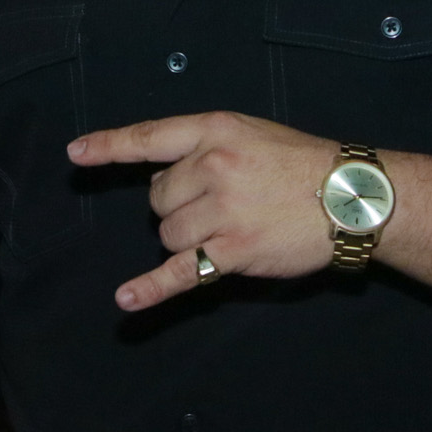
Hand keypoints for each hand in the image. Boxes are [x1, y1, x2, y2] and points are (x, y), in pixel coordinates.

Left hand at [67, 112, 337, 309]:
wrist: (354, 196)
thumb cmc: (305, 165)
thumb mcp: (254, 134)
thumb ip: (209, 148)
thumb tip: (165, 182)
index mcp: (216, 131)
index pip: (151, 138)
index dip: (110, 146)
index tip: (77, 154)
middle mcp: (214, 166)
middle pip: (158, 198)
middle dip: (180, 206)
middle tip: (225, 204)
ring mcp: (223, 210)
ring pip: (169, 234)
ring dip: (189, 239)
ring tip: (233, 228)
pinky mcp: (235, 251)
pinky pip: (182, 272)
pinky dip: (152, 289)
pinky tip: (127, 300)